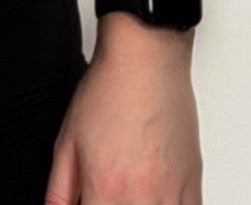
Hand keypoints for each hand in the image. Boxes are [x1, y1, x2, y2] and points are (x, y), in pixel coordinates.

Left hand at [46, 21, 201, 203]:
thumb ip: (58, 191)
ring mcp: (170, 192)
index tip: (86, 202)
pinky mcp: (192, 183)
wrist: (146, 59)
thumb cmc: (109, 91)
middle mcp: (140, 197)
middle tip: (104, 195)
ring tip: (126, 193)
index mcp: (105, 189)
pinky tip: (153, 200)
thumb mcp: (66, 142)